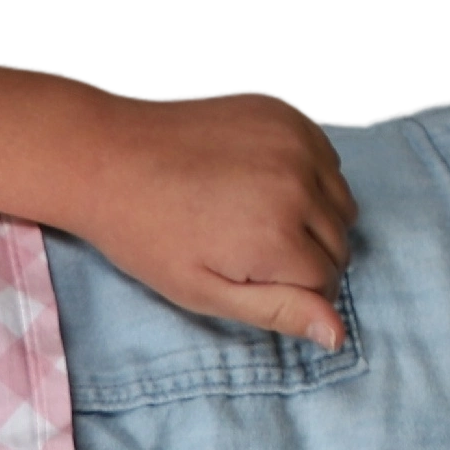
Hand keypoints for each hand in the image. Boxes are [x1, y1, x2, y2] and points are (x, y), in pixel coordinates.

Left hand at [72, 86, 361, 350]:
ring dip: (313, 215)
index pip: (327, 281)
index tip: (251, 277)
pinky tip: (258, 180)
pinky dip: (307, 175)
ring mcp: (294, 143)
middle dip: (305, 254)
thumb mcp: (204, 291)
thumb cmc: (148, 234)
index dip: (292, 288)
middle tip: (247, 247)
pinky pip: (327, 159)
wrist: (109, 158)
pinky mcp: (286, 114)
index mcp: (277, 238)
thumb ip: (277, 311)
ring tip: (254, 215)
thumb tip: (339, 334)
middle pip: (339, 241)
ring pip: (340, 201)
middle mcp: (297, 186)